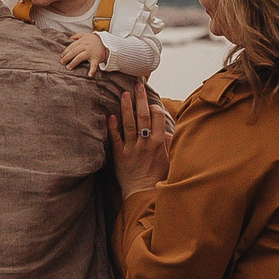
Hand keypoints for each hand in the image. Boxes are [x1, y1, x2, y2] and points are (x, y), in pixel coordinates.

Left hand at [60, 34, 110, 74]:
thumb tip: (70, 38)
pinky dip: (92, 70)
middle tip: (62, 62)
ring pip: (80, 58)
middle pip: (74, 52)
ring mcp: (90, 52)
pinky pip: (94, 65)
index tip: (61, 56)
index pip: (72, 46)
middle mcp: (85, 46)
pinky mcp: (96, 58)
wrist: (107, 42)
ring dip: (73, 63)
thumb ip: (78, 36)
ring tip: (68, 67)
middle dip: (67, 57)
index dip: (66, 52)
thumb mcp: (86, 35)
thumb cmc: (95, 39)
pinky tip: (89, 75)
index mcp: (82, 41)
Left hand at [108, 81, 174, 195]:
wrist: (142, 193)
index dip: (154, 107)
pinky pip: (115, 138)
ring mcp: (132, 148)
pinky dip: (112, 126)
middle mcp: (145, 143)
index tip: (151, 101)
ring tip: (124, 93)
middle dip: (140, 99)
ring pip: (129, 123)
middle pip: (143, 116)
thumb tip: (166, 131)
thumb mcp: (168, 159)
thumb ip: (167, 144)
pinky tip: (110, 116)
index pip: (157, 118)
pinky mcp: (120, 155)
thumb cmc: (156, 177)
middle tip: (137, 85)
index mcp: (158, 143)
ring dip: (126, 107)